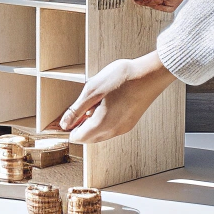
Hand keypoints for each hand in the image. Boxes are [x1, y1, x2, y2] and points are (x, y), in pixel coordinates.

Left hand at [44, 52, 176, 142]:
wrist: (149, 75)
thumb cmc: (121, 79)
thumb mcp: (92, 90)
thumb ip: (77, 109)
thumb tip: (64, 123)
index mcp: (103, 124)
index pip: (79, 138)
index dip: (69, 128)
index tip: (66, 115)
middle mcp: (114, 131)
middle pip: (90, 137)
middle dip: (80, 125)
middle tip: (79, 106)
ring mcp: (124, 127)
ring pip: (101, 133)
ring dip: (92, 122)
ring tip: (93, 101)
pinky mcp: (130, 122)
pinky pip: (111, 127)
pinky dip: (103, 120)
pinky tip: (105, 102)